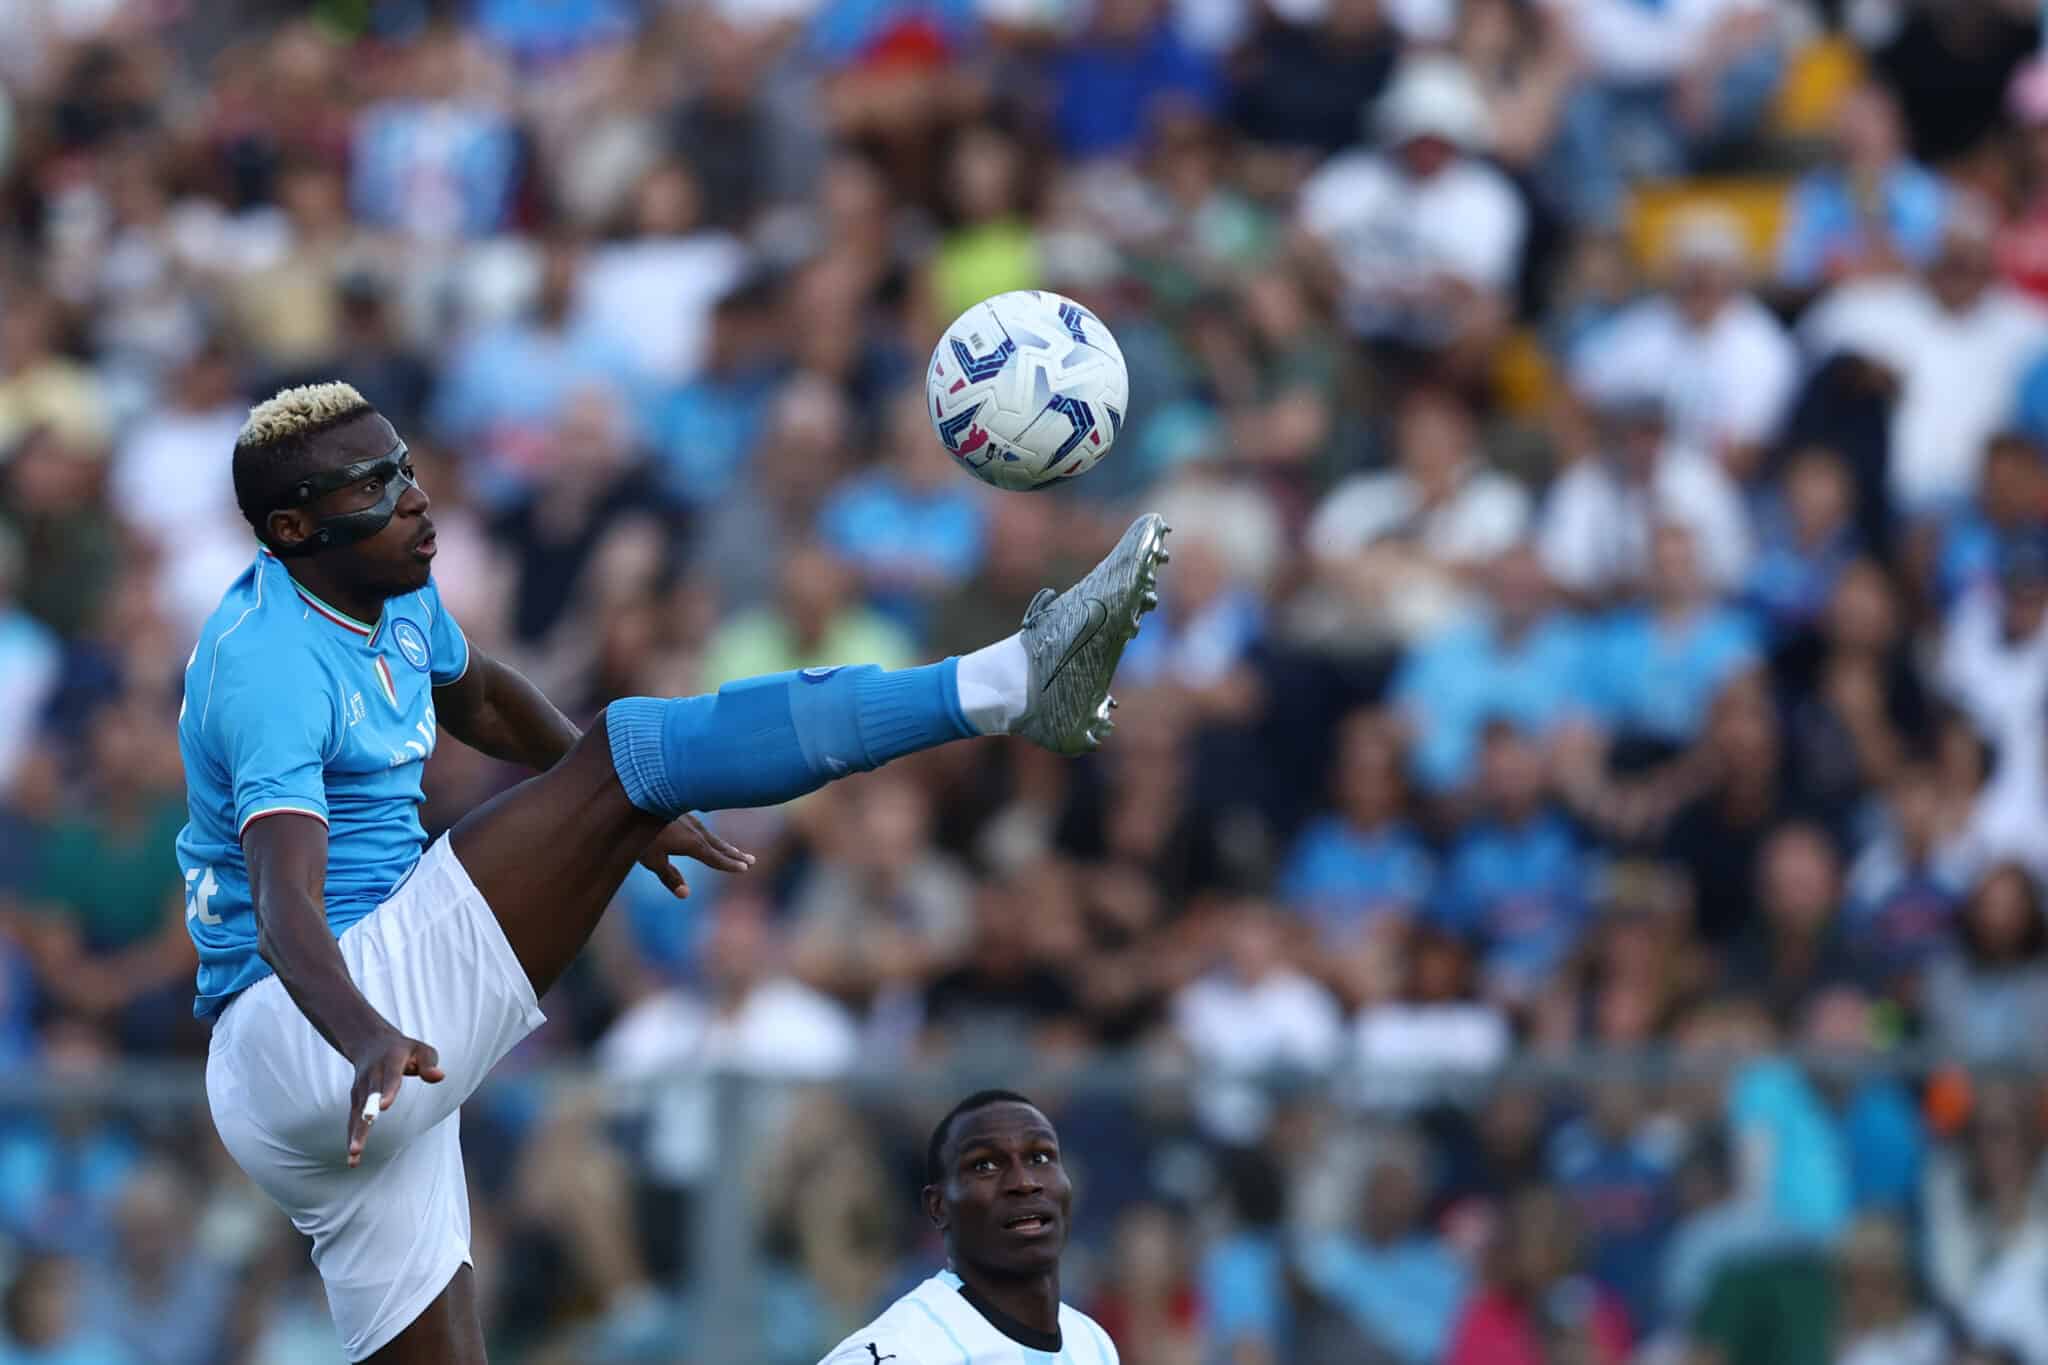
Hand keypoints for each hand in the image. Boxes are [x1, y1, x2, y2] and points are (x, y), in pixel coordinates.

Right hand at [347, 1029, 443, 1167]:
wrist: (371, 1043)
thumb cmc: (405, 1050)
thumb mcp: (422, 1050)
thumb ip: (429, 1063)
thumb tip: (439, 1076)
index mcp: (390, 1062)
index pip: (390, 1077)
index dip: (387, 1091)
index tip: (383, 1107)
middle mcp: (371, 1075)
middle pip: (368, 1098)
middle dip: (364, 1118)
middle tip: (361, 1139)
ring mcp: (361, 1088)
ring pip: (357, 1113)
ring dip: (355, 1134)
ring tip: (354, 1155)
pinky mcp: (355, 1099)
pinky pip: (352, 1120)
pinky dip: (351, 1137)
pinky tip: (353, 1159)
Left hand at [636, 813, 755, 898]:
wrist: (633, 798)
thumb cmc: (641, 833)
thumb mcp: (653, 860)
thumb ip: (670, 877)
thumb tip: (686, 895)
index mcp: (693, 843)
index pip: (716, 858)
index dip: (730, 865)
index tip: (745, 868)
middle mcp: (696, 830)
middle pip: (719, 845)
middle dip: (734, 854)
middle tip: (751, 861)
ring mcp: (689, 819)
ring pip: (711, 835)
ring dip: (723, 844)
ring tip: (734, 851)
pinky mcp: (680, 812)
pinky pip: (701, 827)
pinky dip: (710, 835)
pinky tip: (705, 834)